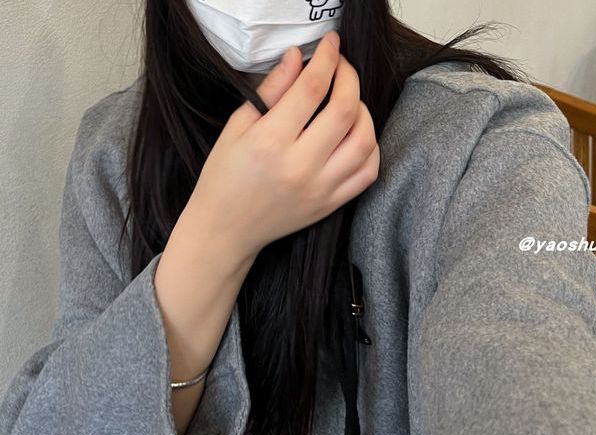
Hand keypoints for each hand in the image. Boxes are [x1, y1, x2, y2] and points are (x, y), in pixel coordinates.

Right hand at [182, 30, 379, 261]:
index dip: (326, 59)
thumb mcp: (237, 127)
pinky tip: (356, 134)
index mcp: (270, 143)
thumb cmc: (225, 177)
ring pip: (364, 140)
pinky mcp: (330, 205)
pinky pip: (368, 172)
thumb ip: (271, 90)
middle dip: (349, 78)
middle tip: (342, 67)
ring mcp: (320, 189)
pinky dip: (371, 147)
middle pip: (345, 110)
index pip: (311, 89)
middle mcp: (299, 167)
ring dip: (363, 112)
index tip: (329, 44)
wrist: (225, 229)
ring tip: (348, 102)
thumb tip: (298, 57)